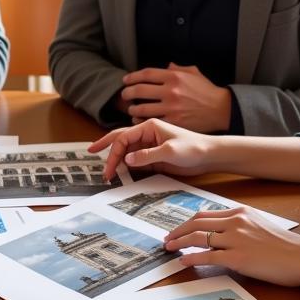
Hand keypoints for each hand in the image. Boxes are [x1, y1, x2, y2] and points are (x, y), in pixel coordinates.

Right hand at [89, 118, 214, 181]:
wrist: (210, 156)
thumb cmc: (193, 148)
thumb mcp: (170, 151)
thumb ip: (148, 155)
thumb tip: (127, 159)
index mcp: (149, 127)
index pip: (123, 138)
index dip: (112, 152)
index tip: (109, 169)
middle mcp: (146, 134)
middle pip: (120, 139)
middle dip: (105, 146)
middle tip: (90, 152)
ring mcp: (149, 146)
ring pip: (126, 151)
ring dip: (115, 159)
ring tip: (106, 171)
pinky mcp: (153, 157)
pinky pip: (135, 160)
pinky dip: (125, 165)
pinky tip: (120, 172)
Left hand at [121, 63, 232, 131]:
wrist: (221, 109)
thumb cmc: (207, 91)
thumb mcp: (194, 74)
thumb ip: (178, 68)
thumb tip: (167, 65)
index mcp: (174, 76)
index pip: (146, 74)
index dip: (132, 77)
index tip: (126, 81)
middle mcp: (171, 91)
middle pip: (140, 90)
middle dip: (128, 93)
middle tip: (125, 95)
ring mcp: (172, 107)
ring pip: (142, 107)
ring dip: (132, 108)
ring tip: (131, 108)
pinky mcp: (174, 121)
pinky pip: (151, 121)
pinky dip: (141, 120)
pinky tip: (138, 120)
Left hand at [165, 206, 299, 286]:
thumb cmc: (286, 247)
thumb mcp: (261, 227)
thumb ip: (241, 227)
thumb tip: (220, 235)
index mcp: (240, 213)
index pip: (205, 215)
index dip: (187, 223)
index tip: (178, 230)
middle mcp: (236, 222)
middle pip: (196, 223)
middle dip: (178, 231)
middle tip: (167, 240)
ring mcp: (236, 239)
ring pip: (198, 238)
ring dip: (180, 243)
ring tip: (169, 249)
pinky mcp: (238, 258)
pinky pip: (207, 256)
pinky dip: (191, 258)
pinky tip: (183, 261)